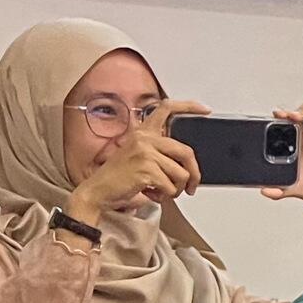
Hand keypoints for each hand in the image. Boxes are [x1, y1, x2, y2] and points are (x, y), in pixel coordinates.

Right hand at [71, 99, 204, 215]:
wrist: (98, 191)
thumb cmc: (119, 177)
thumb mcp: (138, 156)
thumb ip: (159, 152)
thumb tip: (187, 163)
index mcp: (143, 133)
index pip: (166, 109)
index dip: (189, 106)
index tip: (205, 110)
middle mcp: (144, 139)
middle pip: (186, 152)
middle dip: (194, 174)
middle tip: (192, 186)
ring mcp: (145, 153)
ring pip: (181, 174)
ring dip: (176, 189)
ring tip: (162, 191)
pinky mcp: (146, 169)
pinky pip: (170, 186)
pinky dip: (165, 196)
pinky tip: (152, 194)